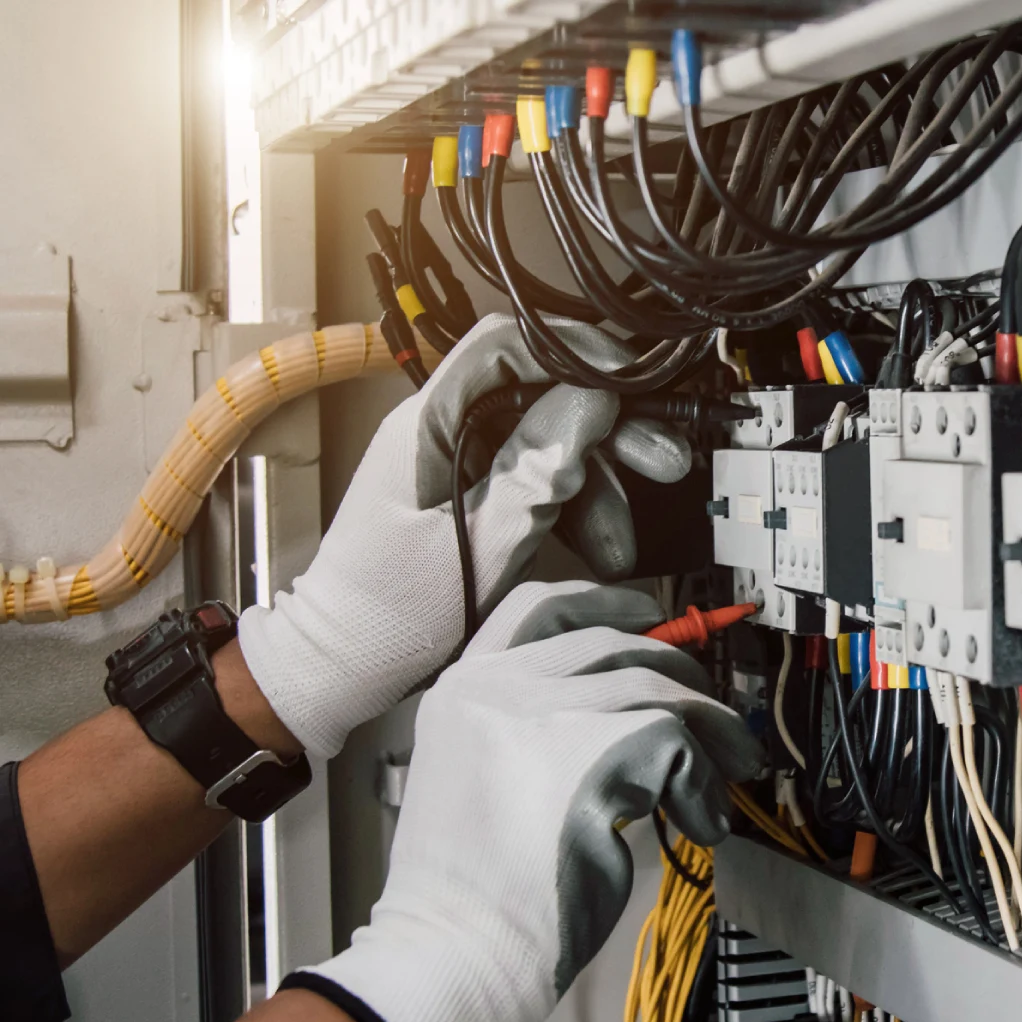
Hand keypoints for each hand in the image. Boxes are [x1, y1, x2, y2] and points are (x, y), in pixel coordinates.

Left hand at [237, 315, 689, 758]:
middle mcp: (443, 430)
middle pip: (540, 397)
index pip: (505, 345)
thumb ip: (537, 473)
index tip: (631, 382)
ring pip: (548, 444)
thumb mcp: (478, 546)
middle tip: (664, 461)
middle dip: (608, 430)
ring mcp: (458, 462)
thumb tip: (593, 401)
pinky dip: (573, 513)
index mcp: (427, 424)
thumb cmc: (388, 615)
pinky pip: (535, 484)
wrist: (345, 664)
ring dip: (598, 487)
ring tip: (623, 544)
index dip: (574, 352)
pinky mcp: (472, 495)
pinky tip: (599, 551)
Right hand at [299, 581, 764, 1021]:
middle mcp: (497, 687)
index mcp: (464, 689)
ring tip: (727, 772)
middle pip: (612, 643)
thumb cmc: (470, 890)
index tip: (646, 612)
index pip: (536, 607)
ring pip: (655, 687)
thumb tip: (635, 718)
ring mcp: (540, 714)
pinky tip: (697, 823)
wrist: (451, 951)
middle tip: (713, 714)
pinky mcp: (590, 755)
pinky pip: (678, 746)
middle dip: (678, 672)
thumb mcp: (485, 777)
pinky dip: (703, 784)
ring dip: (708, 729)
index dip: (600, 600)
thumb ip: (539, 731)